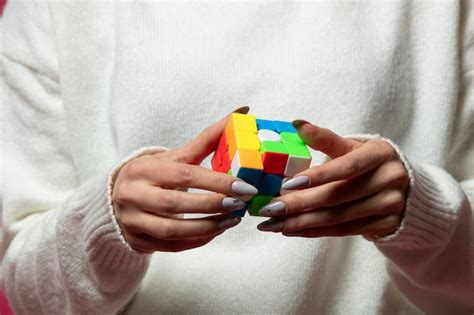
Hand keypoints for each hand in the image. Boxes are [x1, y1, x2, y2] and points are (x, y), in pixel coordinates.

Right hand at [113, 107, 257, 252]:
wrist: (118, 197)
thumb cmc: (154, 175)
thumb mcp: (175, 156)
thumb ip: (208, 139)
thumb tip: (242, 112)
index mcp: (143, 169)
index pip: (184, 175)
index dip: (216, 182)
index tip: (244, 186)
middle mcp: (132, 195)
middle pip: (175, 204)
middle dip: (212, 205)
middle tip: (240, 204)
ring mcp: (132, 221)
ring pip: (172, 230)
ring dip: (207, 227)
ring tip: (232, 220)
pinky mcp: (138, 241)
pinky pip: (171, 246)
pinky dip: (196, 240)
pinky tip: (216, 231)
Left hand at [257, 121, 408, 238]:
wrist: (405, 186)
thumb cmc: (368, 162)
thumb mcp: (352, 146)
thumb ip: (325, 139)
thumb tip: (296, 124)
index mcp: (380, 153)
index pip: (346, 167)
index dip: (317, 176)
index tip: (287, 184)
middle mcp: (390, 179)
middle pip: (337, 196)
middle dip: (299, 204)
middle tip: (270, 209)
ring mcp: (390, 205)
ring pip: (337, 217)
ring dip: (301, 222)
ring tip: (273, 223)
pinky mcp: (385, 225)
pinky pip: (343, 231)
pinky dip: (314, 231)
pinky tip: (292, 230)